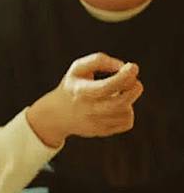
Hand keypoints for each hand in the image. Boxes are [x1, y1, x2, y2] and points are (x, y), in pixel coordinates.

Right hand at [26, 52, 143, 147]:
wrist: (57, 114)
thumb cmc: (73, 86)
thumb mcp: (78, 68)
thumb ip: (99, 61)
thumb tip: (123, 66)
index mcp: (81, 91)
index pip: (107, 86)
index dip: (124, 76)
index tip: (133, 66)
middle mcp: (88, 109)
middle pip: (121, 102)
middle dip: (134, 88)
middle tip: (134, 80)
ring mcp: (96, 123)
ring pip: (126, 112)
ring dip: (128, 100)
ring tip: (116, 94)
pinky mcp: (103, 131)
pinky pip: (127, 122)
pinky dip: (127, 112)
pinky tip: (115, 106)